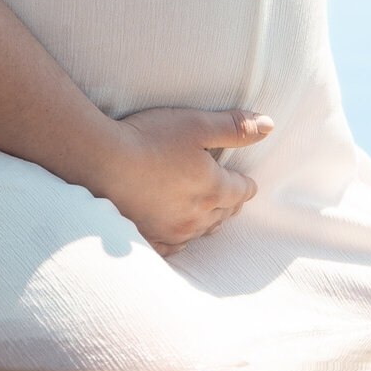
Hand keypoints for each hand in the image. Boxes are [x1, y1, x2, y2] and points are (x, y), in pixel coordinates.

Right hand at [95, 105, 272, 254]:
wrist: (101, 161)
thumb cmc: (150, 138)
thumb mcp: (197, 124)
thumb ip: (235, 128)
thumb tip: (269, 126)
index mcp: (213, 189)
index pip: (242, 191)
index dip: (246, 184)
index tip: (248, 183)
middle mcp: (197, 216)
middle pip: (224, 214)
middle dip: (229, 204)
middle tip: (231, 198)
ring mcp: (171, 230)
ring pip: (201, 232)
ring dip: (208, 222)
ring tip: (208, 214)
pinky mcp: (147, 237)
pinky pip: (172, 246)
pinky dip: (179, 239)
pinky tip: (177, 235)